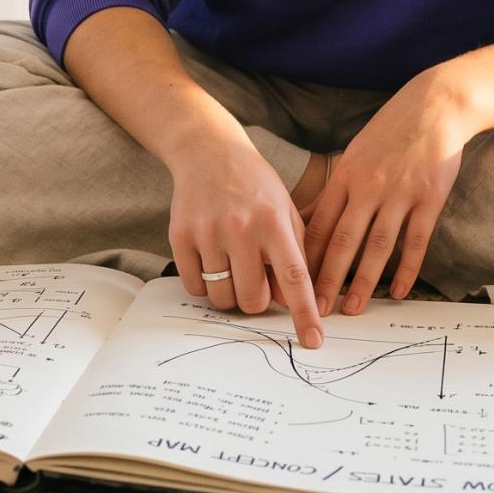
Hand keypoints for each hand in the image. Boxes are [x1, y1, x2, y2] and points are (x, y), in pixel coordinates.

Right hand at [166, 137, 324, 348]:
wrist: (208, 151)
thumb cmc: (254, 185)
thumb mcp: (285, 210)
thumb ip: (294, 253)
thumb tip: (286, 300)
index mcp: (274, 221)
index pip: (294, 277)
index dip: (304, 313)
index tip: (313, 341)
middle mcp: (241, 228)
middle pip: (252, 299)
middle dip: (256, 300)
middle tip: (254, 279)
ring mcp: (208, 232)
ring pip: (222, 298)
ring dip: (229, 294)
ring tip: (231, 267)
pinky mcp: (181, 236)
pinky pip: (194, 286)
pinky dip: (204, 284)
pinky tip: (210, 260)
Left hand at [304, 74, 466, 315]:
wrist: (435, 107)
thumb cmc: (390, 132)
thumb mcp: (354, 154)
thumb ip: (335, 189)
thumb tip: (307, 219)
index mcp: (345, 176)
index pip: (318, 224)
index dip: (305, 256)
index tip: (293, 283)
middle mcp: (368, 187)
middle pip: (343, 240)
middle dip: (326, 278)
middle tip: (316, 308)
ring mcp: (399, 193)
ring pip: (378, 246)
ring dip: (363, 281)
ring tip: (352, 308)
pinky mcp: (429, 199)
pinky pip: (416, 241)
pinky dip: (407, 269)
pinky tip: (398, 292)